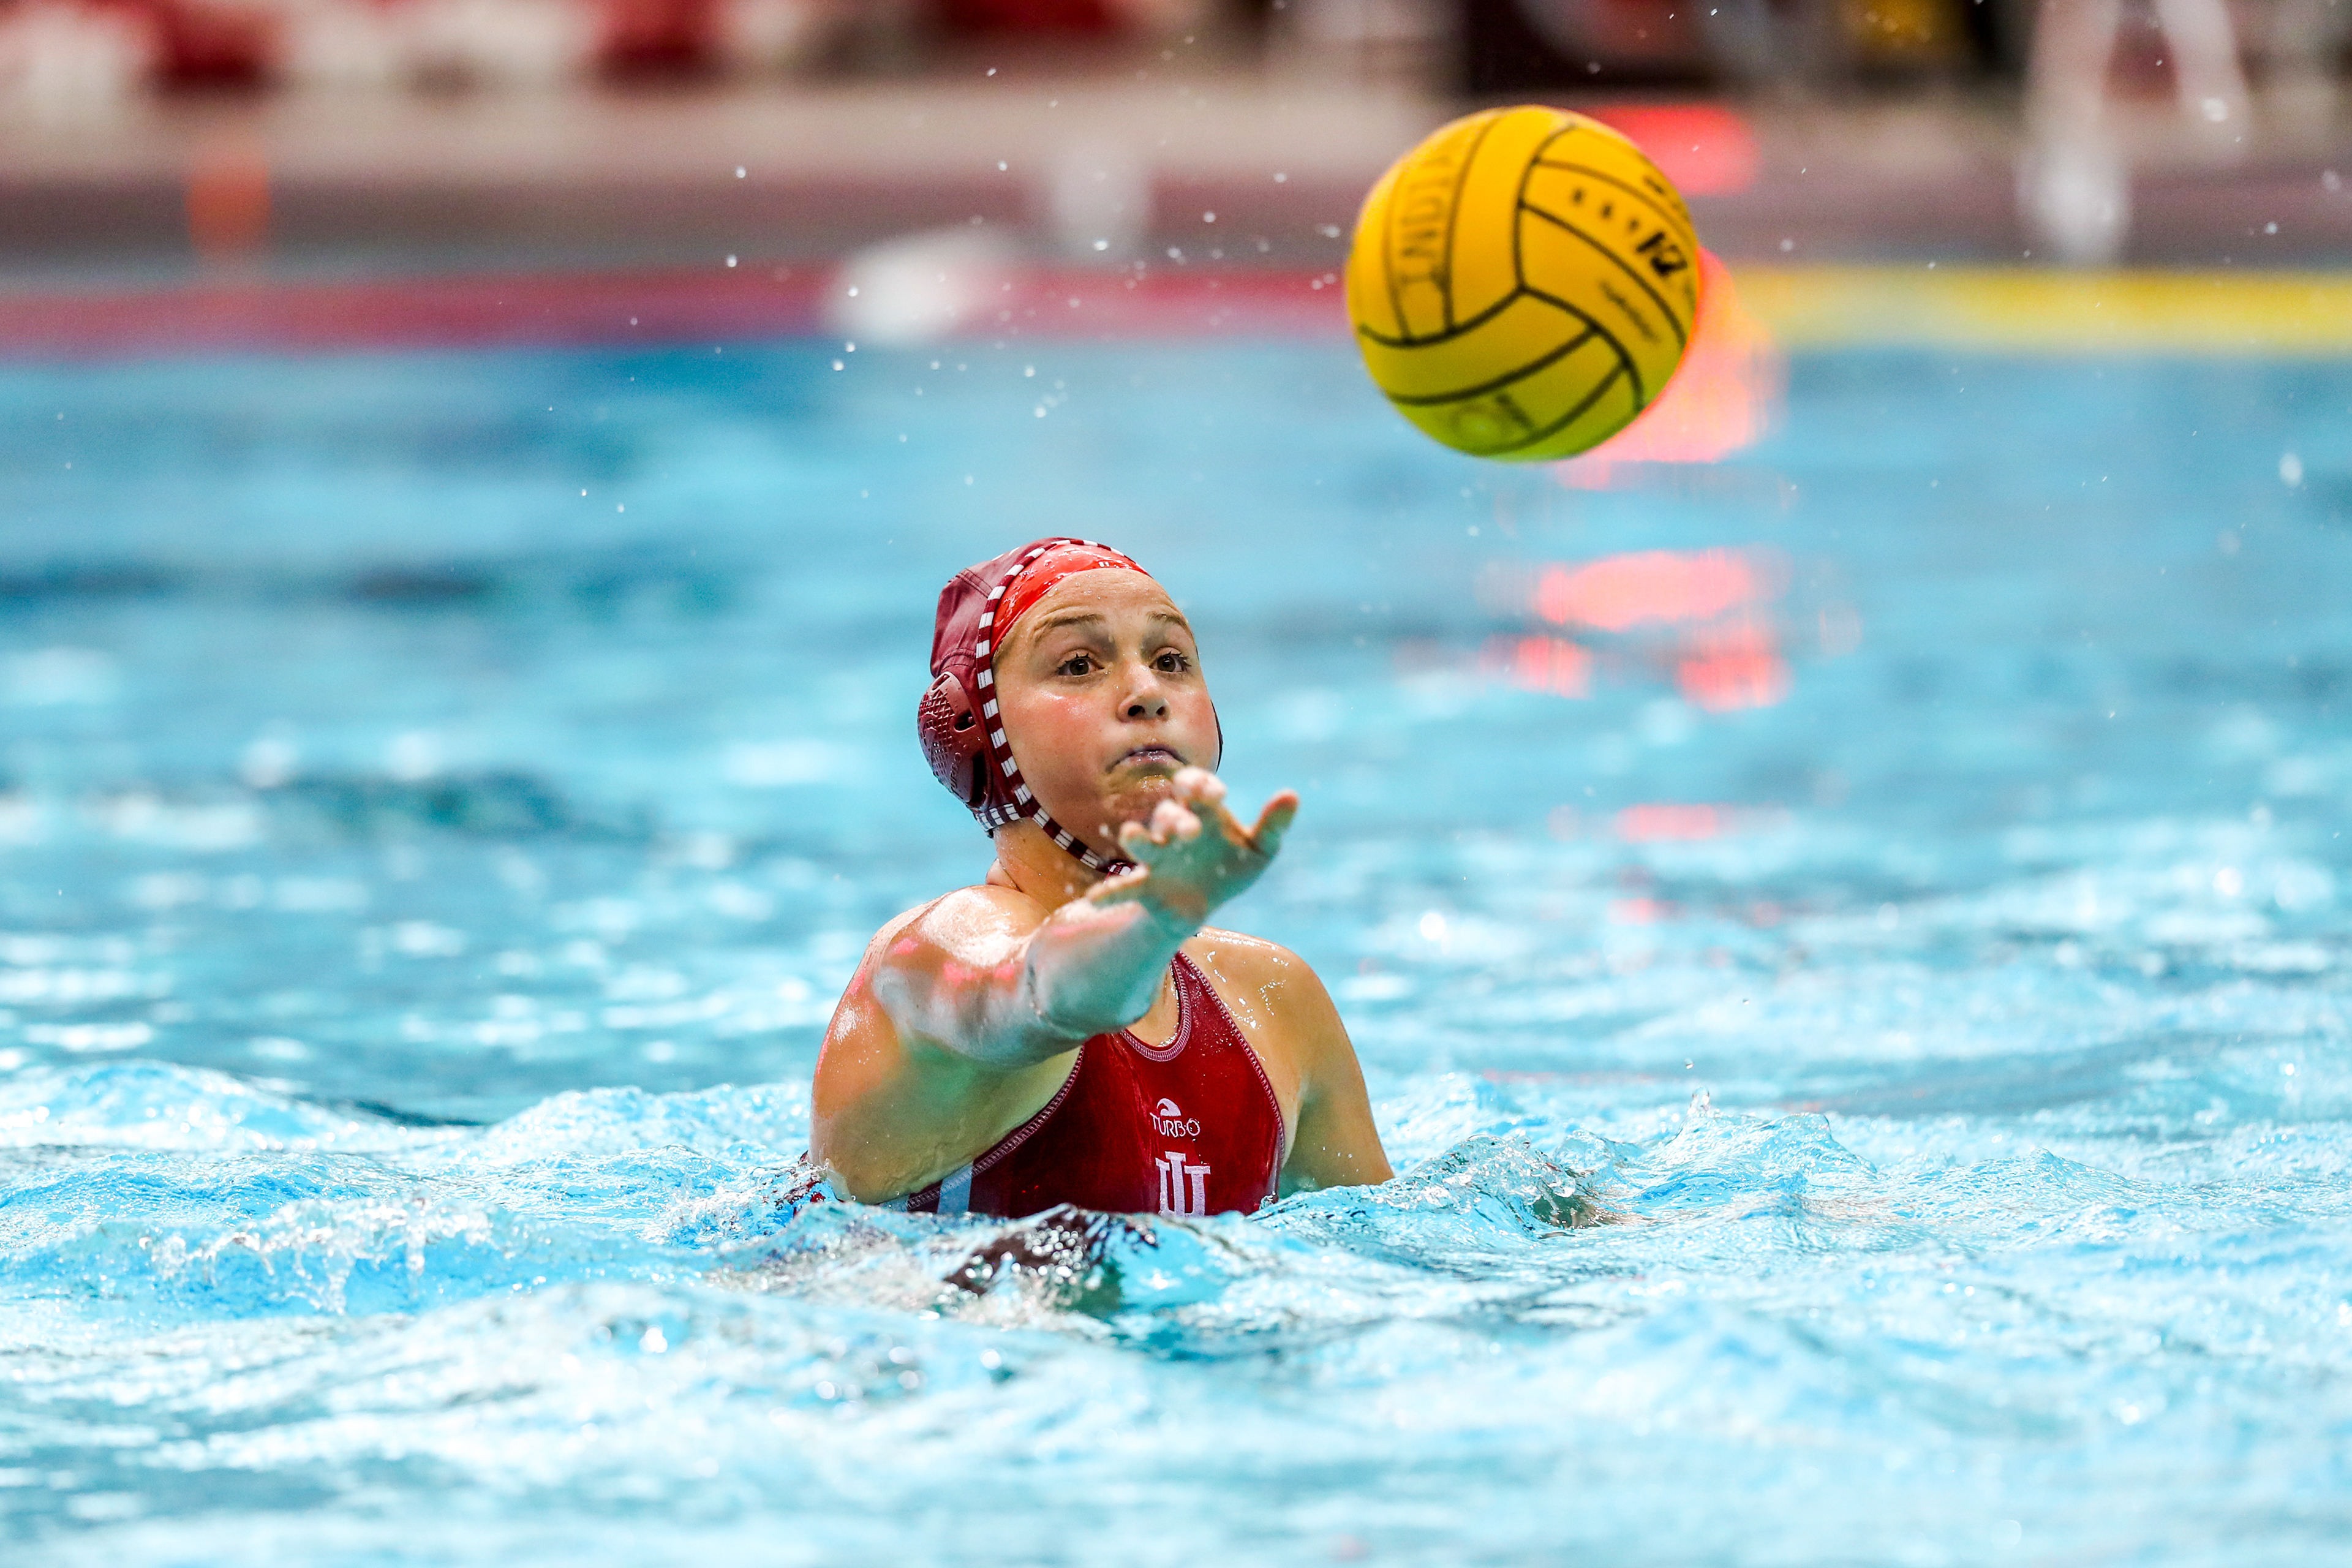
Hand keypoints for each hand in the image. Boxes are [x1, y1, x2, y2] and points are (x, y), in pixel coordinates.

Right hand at [1099, 768, 1297, 928]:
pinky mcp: (1145, 886)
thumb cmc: (1232, 865)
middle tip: (1191, 831)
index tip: (1216, 795)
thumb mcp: (1260, 849)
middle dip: (1175, 818)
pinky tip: (1094, 900)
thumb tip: (1292, 794)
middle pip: (1167, 814)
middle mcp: (1172, 829)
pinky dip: (1108, 893)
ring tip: (1133, 837)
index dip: (1201, 786)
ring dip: (1138, 838)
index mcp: (1199, 812)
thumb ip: (1274, 824)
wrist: (1206, 900)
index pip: (1194, 787)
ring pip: (1141, 842)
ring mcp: (1156, 857)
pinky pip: (1123, 888)